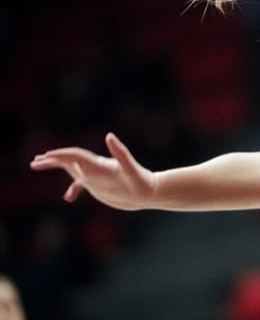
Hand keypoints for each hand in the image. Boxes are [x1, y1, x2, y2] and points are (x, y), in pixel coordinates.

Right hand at [30, 133, 156, 209]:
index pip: (76, 155)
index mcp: (100, 163)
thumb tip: (109, 136)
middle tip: (35, 161)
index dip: (60, 155)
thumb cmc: (141, 181)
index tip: (45, 157)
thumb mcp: (131, 168)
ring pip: (72, 170)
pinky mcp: (99, 185)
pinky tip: (68, 198)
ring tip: (38, 166)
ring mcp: (96, 176)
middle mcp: (96, 167)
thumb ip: (120, 153)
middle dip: (52, 160)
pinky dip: (72, 188)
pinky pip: (80, 184)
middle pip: (70, 160)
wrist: (150, 191)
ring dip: (56, 167)